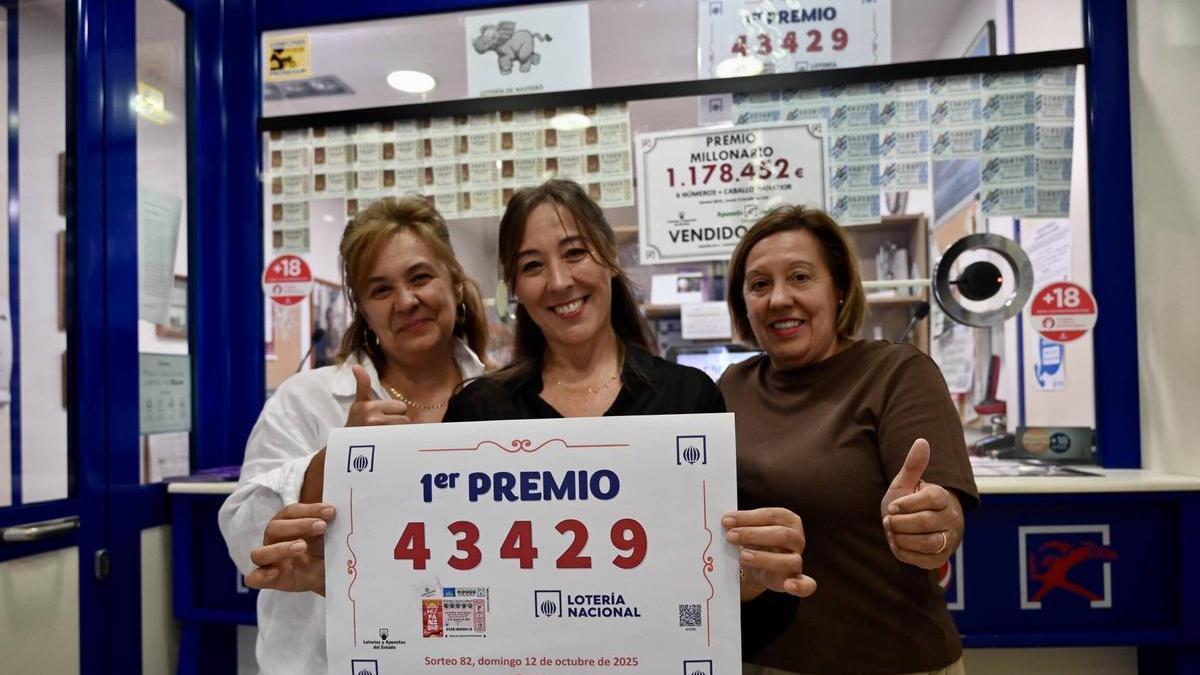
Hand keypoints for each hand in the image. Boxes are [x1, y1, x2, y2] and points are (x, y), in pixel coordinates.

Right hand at [245, 503, 335, 595]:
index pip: (291, 512)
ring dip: (280, 549)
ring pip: (259, 553)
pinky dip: (262, 575)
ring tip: (303, 546)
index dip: (309, 509)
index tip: (330, 511)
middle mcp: (275, 540)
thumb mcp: (332, 533)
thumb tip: (338, 500)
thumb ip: (330, 519)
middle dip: (299, 525)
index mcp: (287, 523)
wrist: (334, 575)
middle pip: (274, 528)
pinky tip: (276, 571)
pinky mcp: (273, 581)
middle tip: (323, 527)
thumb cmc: (328, 549)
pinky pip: (254, 578)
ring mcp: (271, 561)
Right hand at [299, 366, 411, 503]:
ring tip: (385, 439)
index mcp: (369, 407)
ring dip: (399, 435)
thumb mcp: (358, 405)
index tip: (382, 420)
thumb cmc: (356, 426)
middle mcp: (372, 419)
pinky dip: (401, 444)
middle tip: (383, 431)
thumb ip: (362, 386)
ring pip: (405, 430)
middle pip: (405, 419)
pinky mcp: (382, 447)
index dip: (394, 414)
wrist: (344, 452)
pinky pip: (403, 441)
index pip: (401, 407)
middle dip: (398, 425)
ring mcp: (377, 433)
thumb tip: (356, 366)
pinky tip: (391, 447)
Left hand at [723, 507, 816, 598]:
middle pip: (781, 534)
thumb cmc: (755, 541)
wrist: (759, 565)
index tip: (727, 520)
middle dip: (753, 534)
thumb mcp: (749, 529)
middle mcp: (797, 538)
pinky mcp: (796, 579)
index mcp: (788, 520)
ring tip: (742, 556)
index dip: (748, 517)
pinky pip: (806, 585)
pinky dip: (800, 586)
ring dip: (764, 557)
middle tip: (731, 536)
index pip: (771, 515)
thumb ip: (740, 525)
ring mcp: (798, 559)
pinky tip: (788, 585)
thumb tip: (724, 522)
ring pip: (788, 559)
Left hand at [881, 438, 963, 568]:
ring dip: (901, 538)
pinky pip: (922, 559)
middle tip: (888, 521)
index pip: (931, 498)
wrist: (912, 527)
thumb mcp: (905, 483)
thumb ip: (913, 465)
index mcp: (942, 498)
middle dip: (899, 523)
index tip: (891, 506)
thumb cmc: (908, 503)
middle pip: (925, 522)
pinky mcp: (941, 558)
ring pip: (926, 542)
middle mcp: (951, 519)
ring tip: (893, 532)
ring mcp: (948, 540)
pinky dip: (904, 552)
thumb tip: (922, 441)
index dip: (907, 504)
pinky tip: (898, 543)